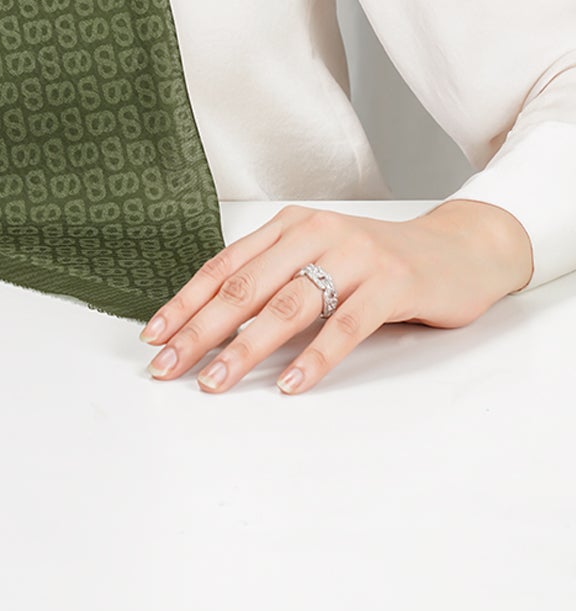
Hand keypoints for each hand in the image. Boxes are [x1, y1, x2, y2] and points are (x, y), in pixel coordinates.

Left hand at [138, 198, 533, 395]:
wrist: (457, 249)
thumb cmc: (378, 262)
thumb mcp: (319, 259)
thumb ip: (275, 279)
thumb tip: (211, 323)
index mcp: (290, 226)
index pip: (225, 267)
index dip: (185, 302)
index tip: (153, 337)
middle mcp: (316, 233)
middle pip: (245, 287)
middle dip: (200, 330)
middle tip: (168, 367)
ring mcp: (355, 256)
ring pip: (287, 306)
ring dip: (245, 348)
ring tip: (215, 382)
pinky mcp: (391, 284)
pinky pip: (345, 325)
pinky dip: (314, 357)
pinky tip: (289, 384)